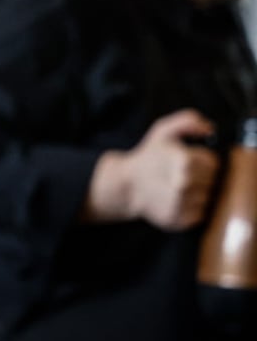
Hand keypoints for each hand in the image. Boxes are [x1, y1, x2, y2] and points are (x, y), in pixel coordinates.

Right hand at [90, 109, 216, 229]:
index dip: (203, 161)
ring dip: (198, 193)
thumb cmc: (147, 157)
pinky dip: (193, 207)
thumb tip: (209, 129)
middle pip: (213, 181)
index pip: (214, 163)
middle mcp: (184, 184)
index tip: (189, 162)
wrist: (125, 186)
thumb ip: (188, 120)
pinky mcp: (180, 220)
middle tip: (183, 174)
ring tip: (180, 187)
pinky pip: (201, 213)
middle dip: (202, 177)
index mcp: (184, 160)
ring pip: (209, 197)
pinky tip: (178, 200)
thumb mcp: (162, 130)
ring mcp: (182, 204)